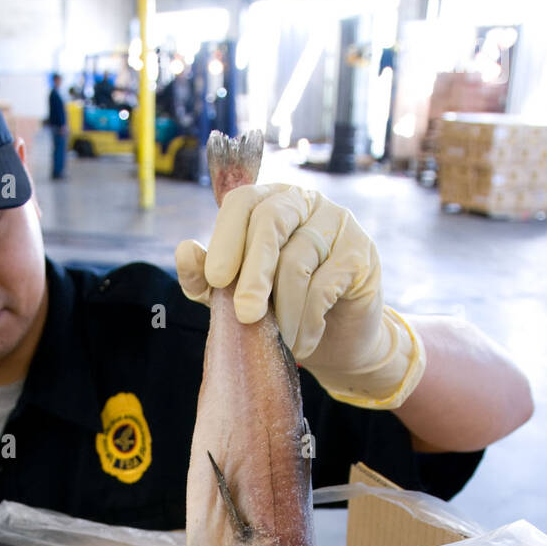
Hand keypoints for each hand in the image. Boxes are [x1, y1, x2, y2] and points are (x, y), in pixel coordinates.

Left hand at [176, 182, 425, 408]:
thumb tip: (185, 251)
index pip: (241, 202)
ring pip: (299, 259)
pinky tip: (303, 343)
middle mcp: (302, 202)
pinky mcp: (361, 251)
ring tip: (279, 342)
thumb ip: (207, 277)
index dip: (226, 237)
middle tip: (245, 315)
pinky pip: (327, 283)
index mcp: (265, 202)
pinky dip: (309, 320)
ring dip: (284, 310)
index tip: (216, 279)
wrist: (335, 340)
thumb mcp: (233, 297)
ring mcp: (335, 222)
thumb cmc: (280, 310)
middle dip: (254, 272)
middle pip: (271, 221)